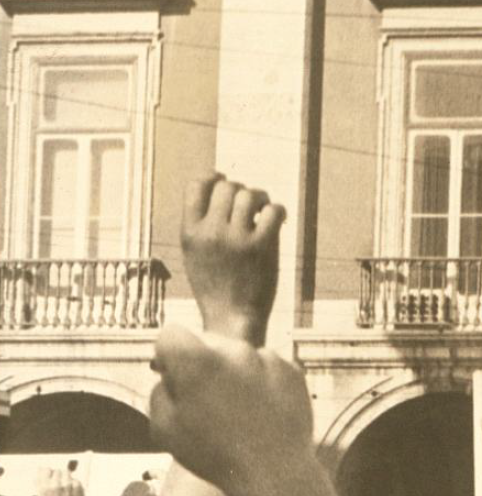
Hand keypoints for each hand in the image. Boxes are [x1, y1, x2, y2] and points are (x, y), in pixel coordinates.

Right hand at [36, 463, 84, 495]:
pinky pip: (75, 479)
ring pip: (67, 472)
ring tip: (66, 488)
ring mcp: (68, 485)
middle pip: (58, 470)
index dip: (49, 472)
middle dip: (58, 475)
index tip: (51, 477)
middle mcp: (55, 484)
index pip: (46, 469)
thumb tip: (40, 468)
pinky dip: (74, 484)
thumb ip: (40, 483)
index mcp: (44, 487)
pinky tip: (72, 493)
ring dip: (66, 477)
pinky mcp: (78, 486)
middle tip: (60, 485)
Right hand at [148, 325, 313, 493]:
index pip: (171, 334)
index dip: (167, 355)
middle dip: (201, 361)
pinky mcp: (291, 368)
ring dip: (232, 372)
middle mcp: (234, 349)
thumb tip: (170, 373)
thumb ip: (160, 390)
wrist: (272, 470)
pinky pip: (266, 366)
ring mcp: (266, 357)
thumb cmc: (211, 453)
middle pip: (207, 341)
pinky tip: (260, 411)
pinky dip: (260, 381)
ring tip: (236, 411)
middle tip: (205, 398)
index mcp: (196, 360)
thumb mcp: (163, 426)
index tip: (174, 377)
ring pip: (238, 354)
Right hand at [181, 173, 285, 345]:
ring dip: (261, 198)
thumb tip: (224, 187)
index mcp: (190, 232)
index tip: (223, 180)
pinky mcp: (262, 246)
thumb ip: (203, 224)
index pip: (196, 186)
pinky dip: (278, 211)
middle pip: (228, 187)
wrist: (231, 317)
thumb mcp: (195, 254)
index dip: (213, 177)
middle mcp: (211, 232)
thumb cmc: (216, 285)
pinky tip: (278, 221)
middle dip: (241, 190)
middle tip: (250, 205)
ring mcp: (236, 238)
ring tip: (264, 211)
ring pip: (250, 195)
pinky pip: (273, 210)